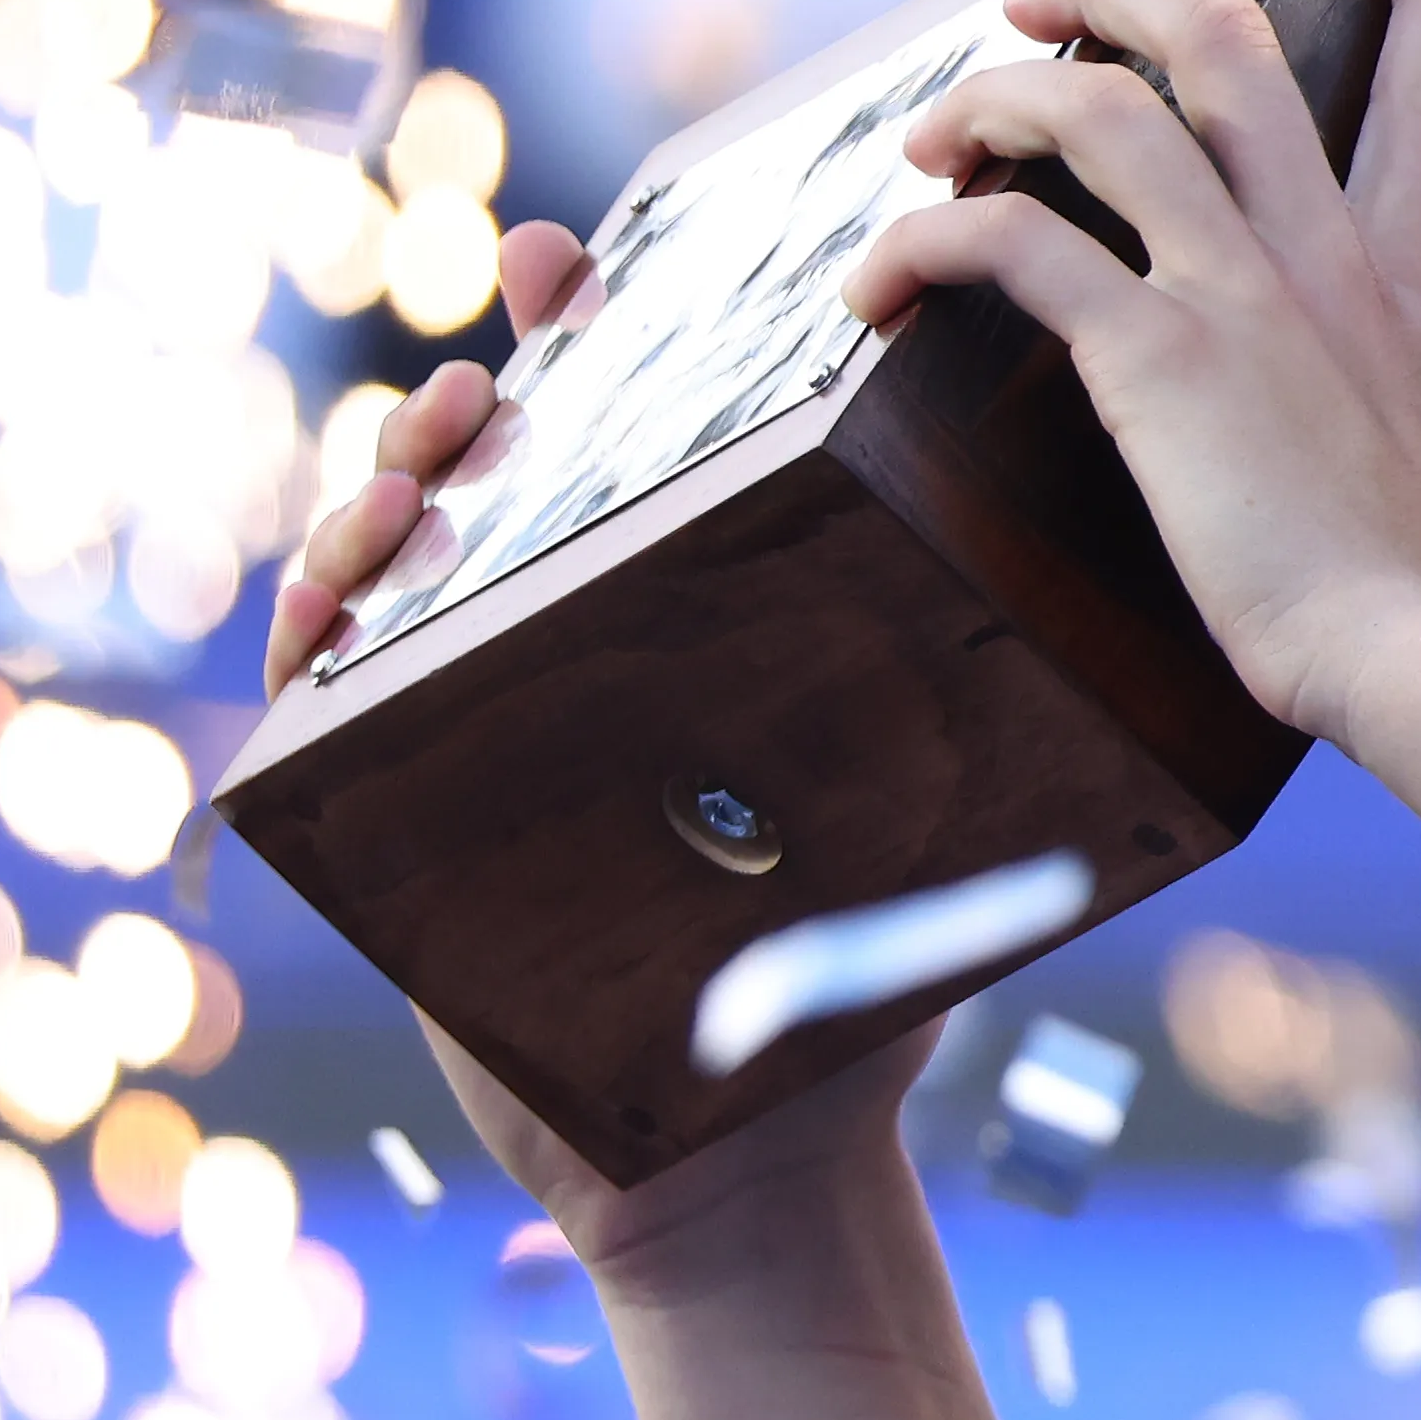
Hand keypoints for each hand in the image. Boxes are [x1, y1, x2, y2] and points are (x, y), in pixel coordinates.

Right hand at [263, 213, 934, 1274]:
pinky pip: (325, 707)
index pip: (625, 445)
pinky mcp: (404, 819)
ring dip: (377, 498)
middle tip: (492, 362)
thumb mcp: (919, 822)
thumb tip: (1110, 566)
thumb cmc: (853, 982)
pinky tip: (328, 602)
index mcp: (691, 622)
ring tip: (414, 468)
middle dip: (469, 398)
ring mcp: (473, 724)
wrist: (769, 1154)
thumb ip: (961, 707)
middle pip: (491, 484)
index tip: (581, 266)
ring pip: (391, 572)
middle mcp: (568, 649)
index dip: (589, 341)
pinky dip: (310, 638)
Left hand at [838, 0, 1420, 756]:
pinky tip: (876, 291)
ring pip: (1101, 107)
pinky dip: (924, 245)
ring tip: (933, 137)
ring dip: (995, 95)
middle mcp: (1322, 262)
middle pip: (1226, 43)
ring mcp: (1239, 295)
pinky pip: (1009, 245)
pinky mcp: (1157, 358)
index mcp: (1408, 294)